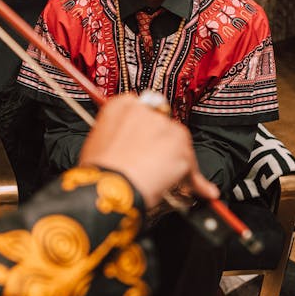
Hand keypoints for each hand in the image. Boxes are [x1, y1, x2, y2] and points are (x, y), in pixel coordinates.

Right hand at [77, 94, 217, 210]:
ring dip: (176, 161)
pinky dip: (195, 179)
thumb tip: (123, 144)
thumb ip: (115, 134)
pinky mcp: (181, 146)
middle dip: (161, 145)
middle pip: (163, 126)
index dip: (145, 131)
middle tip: (152, 165)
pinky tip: (198, 190)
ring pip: (179, 144)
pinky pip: (191, 164)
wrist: (110, 187)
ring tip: (166, 181)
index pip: (143, 111)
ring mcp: (166, 127)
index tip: (145, 143)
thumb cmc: (99, 170)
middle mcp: (146, 110)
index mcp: (122, 105)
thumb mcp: (96, 142)